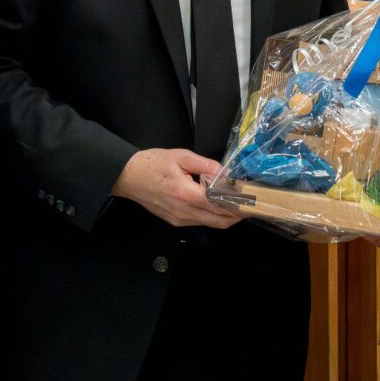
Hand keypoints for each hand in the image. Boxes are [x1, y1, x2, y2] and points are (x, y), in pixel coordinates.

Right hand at [114, 147, 242, 227]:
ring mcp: (179, 219)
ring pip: (211, 223)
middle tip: (251, 206)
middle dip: (238, 215)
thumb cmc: (151, 164)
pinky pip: (200, 221)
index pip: (220, 205)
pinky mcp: (175, 221)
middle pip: (220, 221)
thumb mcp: (181, 157)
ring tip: (237, 204)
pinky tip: (217, 205)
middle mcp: (184, 212)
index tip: (252, 200)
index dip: (239, 205)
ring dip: (226, 216)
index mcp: (187, 194)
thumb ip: (206, 165)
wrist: (127, 177)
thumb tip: (225, 173)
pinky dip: (213, 216)